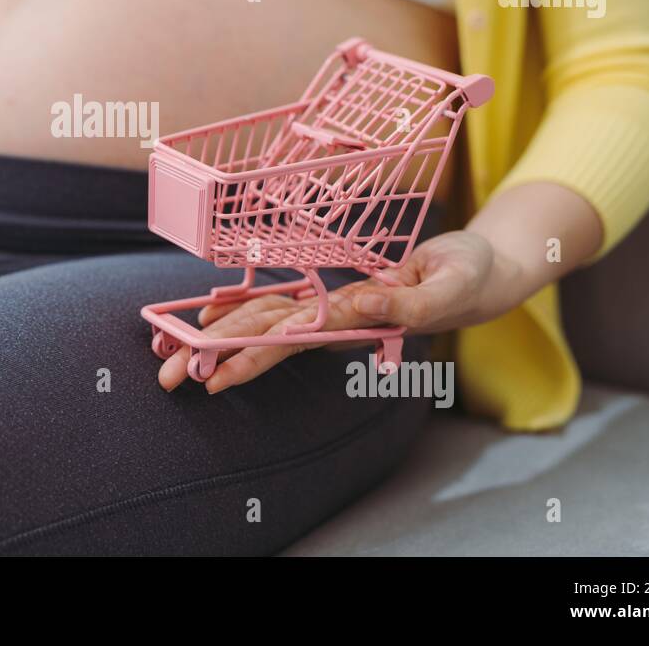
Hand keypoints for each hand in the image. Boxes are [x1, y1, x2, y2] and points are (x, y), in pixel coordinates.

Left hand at [158, 230, 512, 393]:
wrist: (481, 272)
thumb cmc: (468, 278)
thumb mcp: (445, 285)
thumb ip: (403, 302)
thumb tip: (355, 304)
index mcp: (358, 322)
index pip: (292, 342)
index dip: (250, 357)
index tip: (212, 377)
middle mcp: (336, 320)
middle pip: (264, 338)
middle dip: (215, 356)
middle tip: (167, 377)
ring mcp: (333, 308)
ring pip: (266, 321)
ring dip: (219, 336)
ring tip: (171, 351)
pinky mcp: (336, 292)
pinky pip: (283, 300)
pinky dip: (245, 305)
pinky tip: (213, 312)